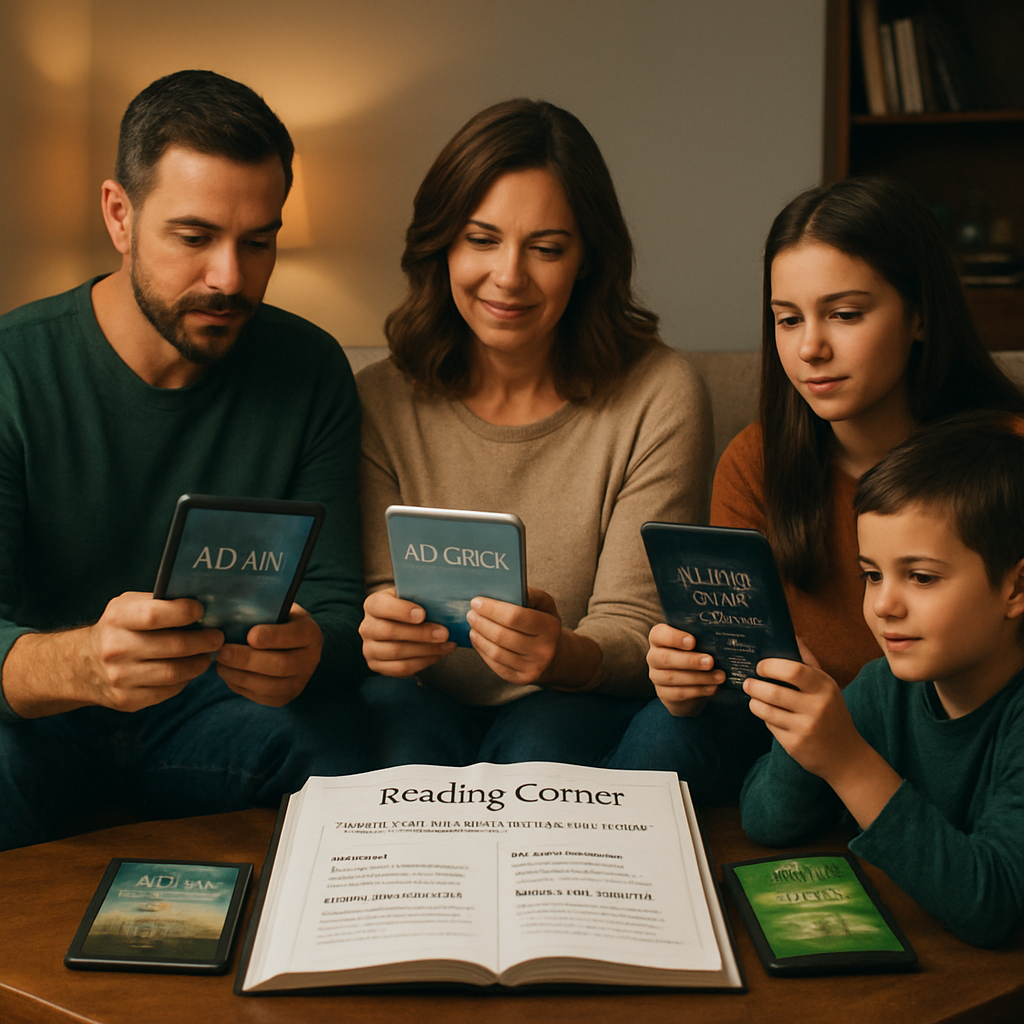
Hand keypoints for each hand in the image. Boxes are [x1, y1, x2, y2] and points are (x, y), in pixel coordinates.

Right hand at [83, 591, 223, 710]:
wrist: (83, 666)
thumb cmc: (118, 629)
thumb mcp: (128, 606)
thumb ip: (159, 603)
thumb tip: (202, 605)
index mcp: (117, 619)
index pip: (155, 615)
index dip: (184, 613)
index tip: (200, 611)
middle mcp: (115, 648)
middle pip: (173, 646)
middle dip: (203, 641)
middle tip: (217, 638)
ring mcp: (119, 677)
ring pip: (174, 673)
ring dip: (198, 663)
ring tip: (206, 656)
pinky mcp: (126, 699)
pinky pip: (167, 691)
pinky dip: (184, 681)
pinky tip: (187, 671)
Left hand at [216, 603, 322, 705]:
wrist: (297, 647)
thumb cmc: (280, 623)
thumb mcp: (280, 610)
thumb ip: (264, 611)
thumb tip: (234, 612)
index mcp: (310, 633)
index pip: (293, 636)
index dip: (272, 637)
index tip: (249, 635)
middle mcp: (310, 660)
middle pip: (281, 665)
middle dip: (248, 660)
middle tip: (224, 652)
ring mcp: (299, 682)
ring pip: (269, 685)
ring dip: (240, 676)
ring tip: (221, 664)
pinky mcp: (285, 697)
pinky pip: (261, 696)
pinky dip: (240, 686)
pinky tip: (227, 673)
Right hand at [359, 588, 456, 676]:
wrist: (399, 626)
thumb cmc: (409, 608)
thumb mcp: (411, 597)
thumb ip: (421, 597)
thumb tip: (443, 604)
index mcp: (373, 604)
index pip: (381, 606)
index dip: (401, 610)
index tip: (422, 614)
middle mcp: (367, 627)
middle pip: (390, 631)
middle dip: (421, 633)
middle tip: (444, 633)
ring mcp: (369, 648)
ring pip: (397, 652)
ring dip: (426, 650)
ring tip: (447, 645)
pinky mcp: (377, 666)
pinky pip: (400, 668)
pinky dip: (422, 662)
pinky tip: (438, 654)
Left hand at [467, 586, 595, 687]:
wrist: (557, 657)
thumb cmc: (545, 624)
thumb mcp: (546, 606)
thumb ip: (531, 594)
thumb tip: (509, 587)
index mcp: (549, 627)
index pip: (515, 617)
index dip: (492, 609)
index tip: (477, 601)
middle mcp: (543, 650)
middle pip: (502, 635)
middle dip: (481, 622)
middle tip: (470, 613)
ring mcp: (532, 667)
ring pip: (496, 652)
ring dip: (479, 636)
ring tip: (472, 625)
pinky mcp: (521, 679)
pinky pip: (496, 665)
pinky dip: (482, 650)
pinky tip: (477, 639)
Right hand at [646, 623, 723, 715]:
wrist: (689, 683)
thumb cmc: (695, 654)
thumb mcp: (697, 643)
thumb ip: (702, 638)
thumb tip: (720, 640)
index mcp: (659, 638)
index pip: (659, 634)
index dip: (674, 638)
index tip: (693, 641)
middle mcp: (654, 656)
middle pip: (665, 658)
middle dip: (689, 660)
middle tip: (710, 661)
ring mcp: (656, 676)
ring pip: (672, 677)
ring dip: (699, 677)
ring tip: (719, 676)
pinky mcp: (663, 693)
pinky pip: (678, 693)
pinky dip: (698, 690)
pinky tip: (712, 688)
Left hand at [743, 647, 902, 830]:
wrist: (845, 756)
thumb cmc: (832, 713)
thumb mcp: (827, 686)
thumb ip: (808, 661)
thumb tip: (791, 635)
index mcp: (824, 687)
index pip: (793, 670)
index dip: (770, 666)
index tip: (760, 666)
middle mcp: (817, 707)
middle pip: (773, 692)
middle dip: (754, 685)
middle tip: (748, 681)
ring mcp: (805, 727)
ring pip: (766, 710)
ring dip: (754, 701)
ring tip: (752, 696)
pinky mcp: (794, 744)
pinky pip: (770, 726)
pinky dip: (765, 718)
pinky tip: (768, 714)